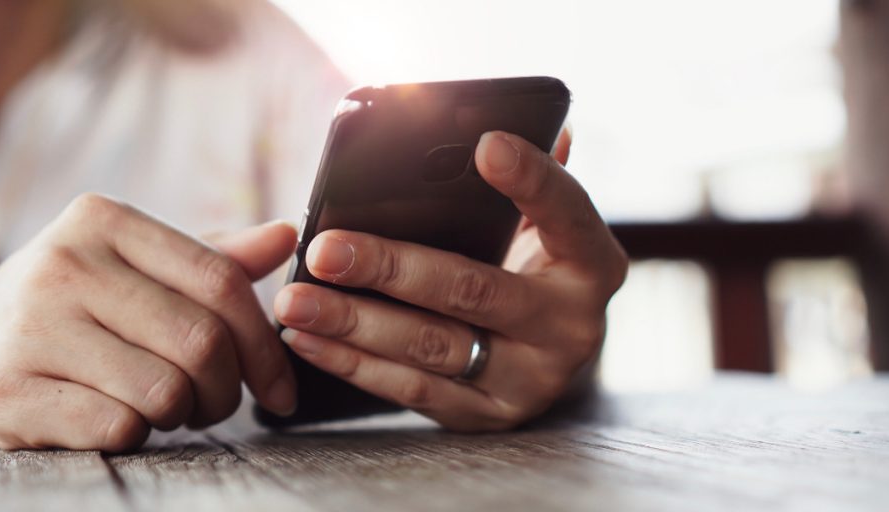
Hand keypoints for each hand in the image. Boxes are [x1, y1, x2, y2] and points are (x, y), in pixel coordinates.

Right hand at [0, 194, 296, 449]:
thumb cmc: (67, 307)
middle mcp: (64, 263)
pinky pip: (119, 428)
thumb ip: (212, 257)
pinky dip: (136, 435)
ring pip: (166, 390)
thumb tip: (288, 236)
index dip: (265, 343)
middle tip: (216, 402)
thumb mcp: (132, 266)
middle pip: (202, 341)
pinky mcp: (7, 391)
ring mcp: (30, 327)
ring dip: (184, 415)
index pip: (221, 280)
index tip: (281, 385)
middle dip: (228, 389)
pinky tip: (115, 417)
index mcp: (103, 220)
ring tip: (164, 406)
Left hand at [274, 130, 627, 431]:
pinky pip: (410, 390)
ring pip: (431, 347)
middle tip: (326, 249)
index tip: (484, 144)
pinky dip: (351, 363)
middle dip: (391, 268)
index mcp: (592, 265)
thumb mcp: (545, 229)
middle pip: (473, 291)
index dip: (531, 179)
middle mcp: (570, 327)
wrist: (550, 360)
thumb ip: (532, 183)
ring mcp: (527, 380)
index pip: (568, 214)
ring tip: (297, 296)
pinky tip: (306, 336)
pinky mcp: (484, 416)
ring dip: (355, 322)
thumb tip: (514, 124)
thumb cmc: (536, 272)